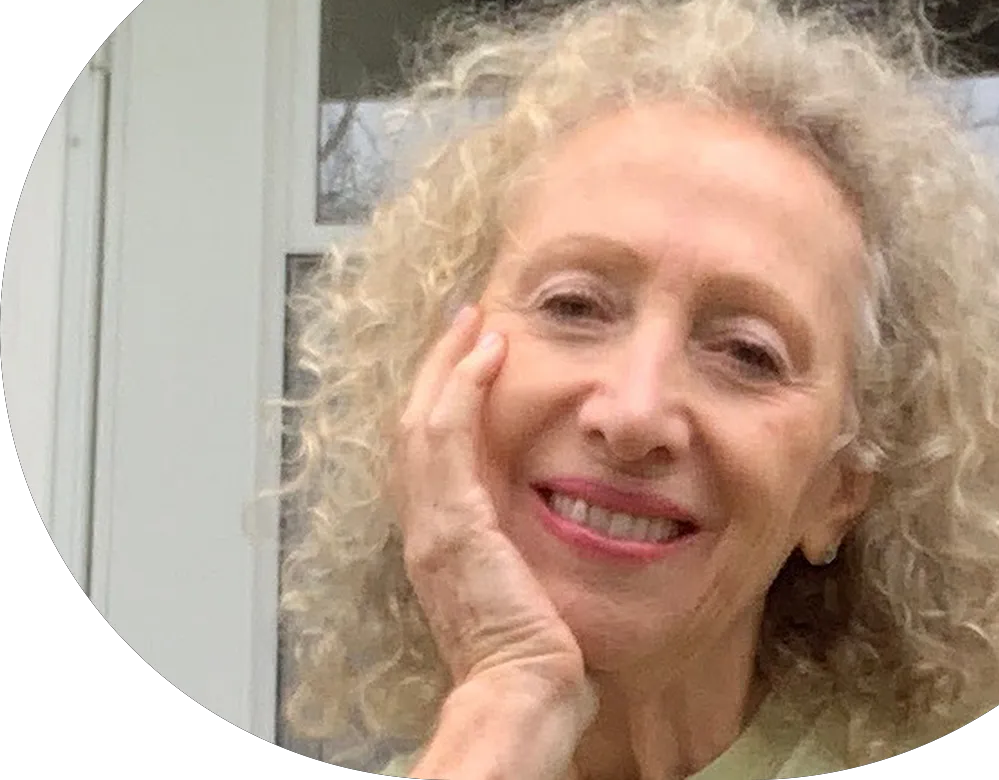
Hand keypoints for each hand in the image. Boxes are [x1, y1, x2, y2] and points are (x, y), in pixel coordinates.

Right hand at [389, 304, 592, 704]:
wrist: (524, 693)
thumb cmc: (536, 652)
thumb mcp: (527, 584)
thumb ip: (529, 548)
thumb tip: (564, 523)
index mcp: (443, 539)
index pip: (432, 452)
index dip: (447, 400)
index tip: (473, 361)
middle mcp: (426, 526)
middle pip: (416, 425)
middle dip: (441, 369)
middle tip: (469, 324)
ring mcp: (433, 522)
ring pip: (423, 419)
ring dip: (448, 364)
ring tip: (477, 323)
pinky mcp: (453, 521)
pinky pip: (446, 435)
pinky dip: (461, 387)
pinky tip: (487, 354)